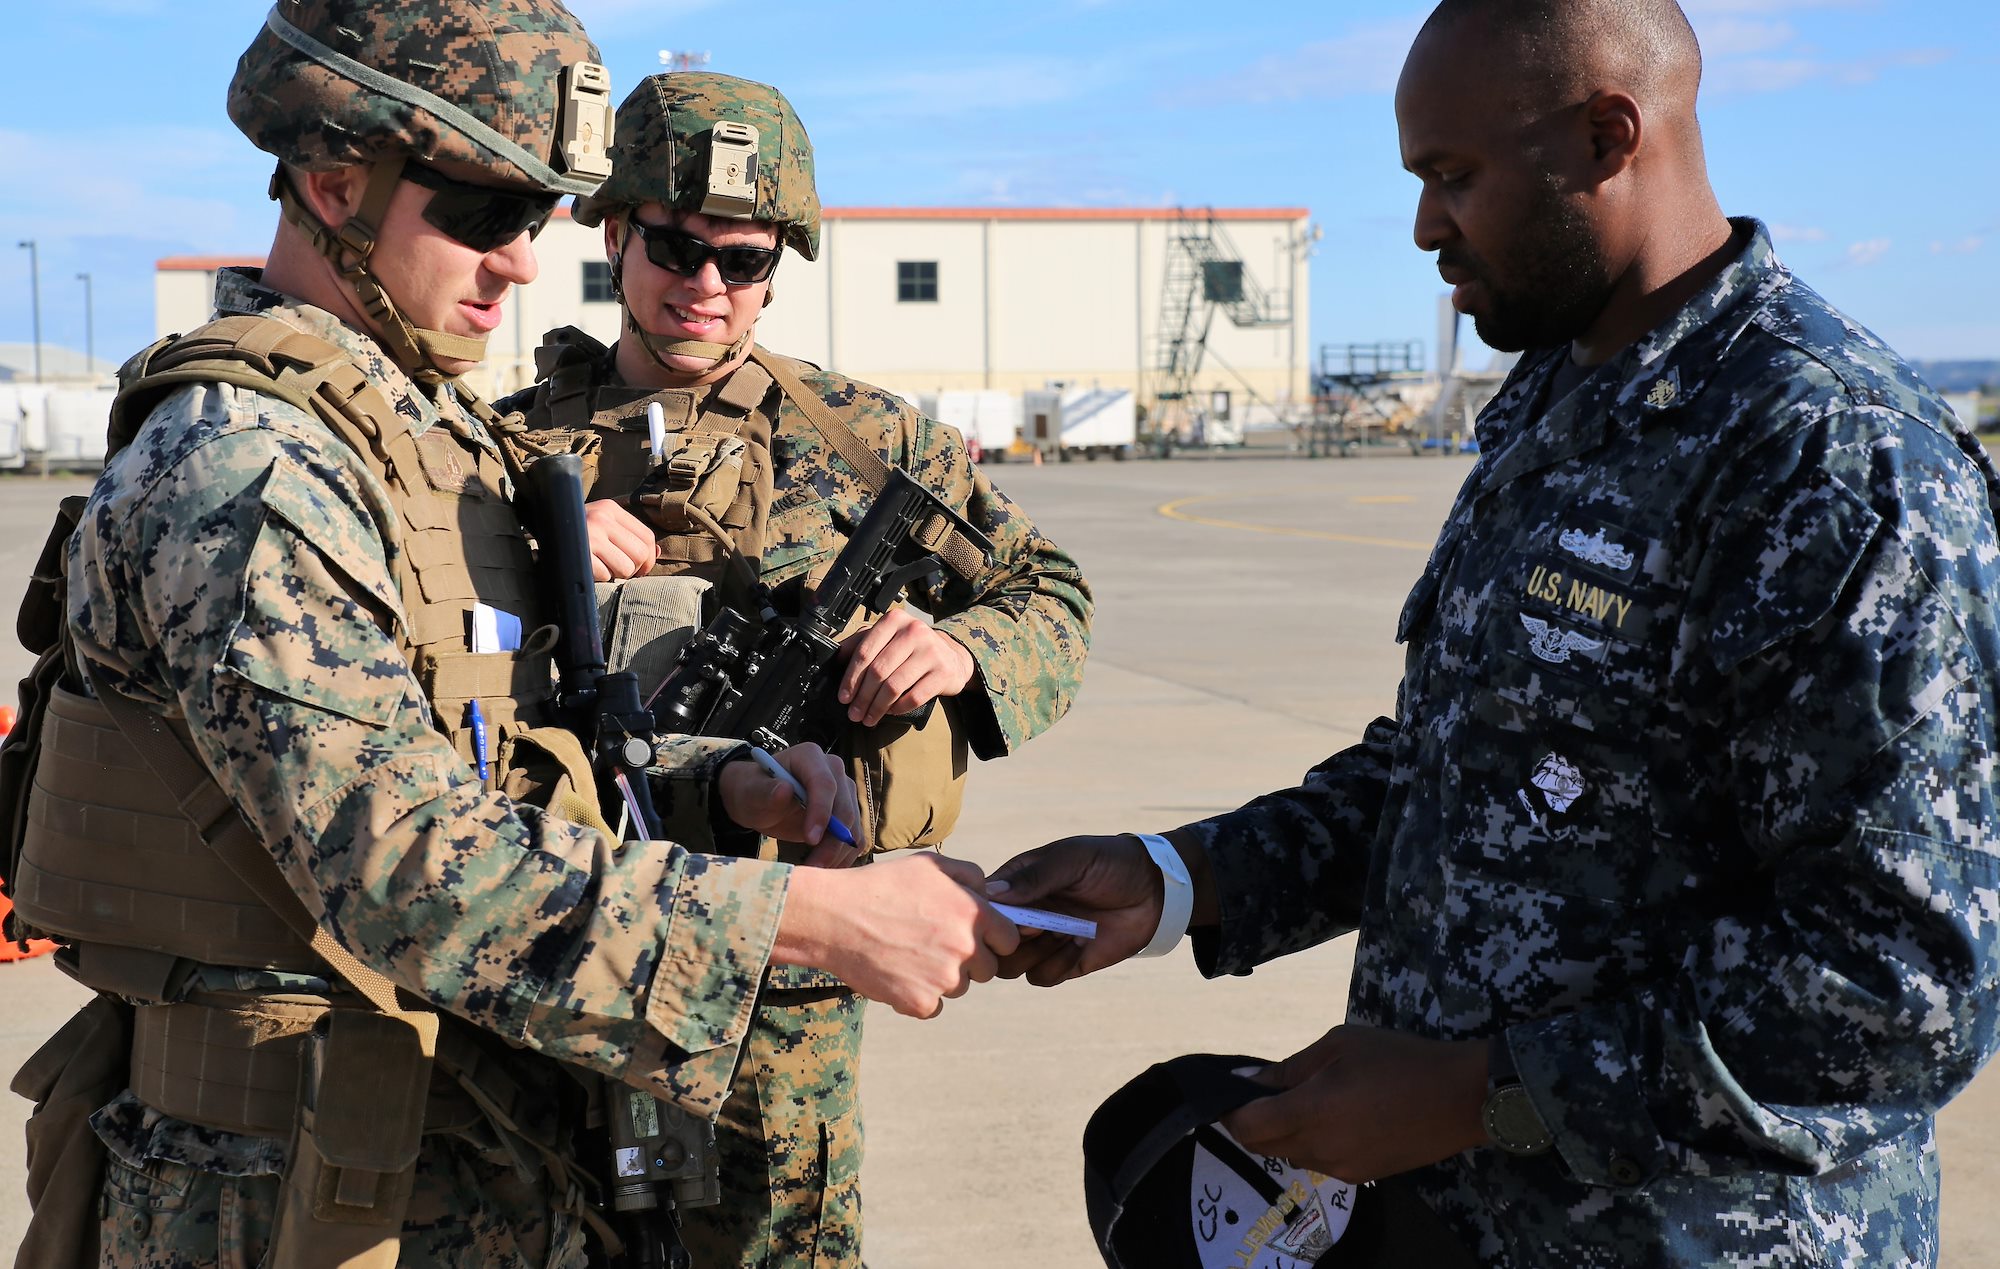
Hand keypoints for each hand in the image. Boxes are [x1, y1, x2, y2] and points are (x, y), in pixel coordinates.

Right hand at [583, 498, 655, 581]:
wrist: (538, 539)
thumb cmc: (575, 534)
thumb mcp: (601, 524)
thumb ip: (629, 535)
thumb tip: (657, 551)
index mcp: (610, 508)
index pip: (647, 536)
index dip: (649, 558)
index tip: (640, 568)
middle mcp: (601, 519)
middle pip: (640, 553)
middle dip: (633, 568)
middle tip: (618, 568)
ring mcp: (590, 536)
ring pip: (626, 568)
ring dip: (616, 574)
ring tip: (602, 566)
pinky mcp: (581, 556)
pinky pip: (606, 576)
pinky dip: (600, 578)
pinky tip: (590, 568)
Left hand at [716, 743, 861, 865]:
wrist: (759, 801)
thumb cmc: (753, 792)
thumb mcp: (751, 792)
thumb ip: (765, 791)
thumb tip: (785, 791)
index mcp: (810, 757)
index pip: (825, 784)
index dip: (821, 812)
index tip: (809, 839)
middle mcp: (834, 771)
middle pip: (845, 809)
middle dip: (831, 842)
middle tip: (811, 867)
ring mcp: (844, 793)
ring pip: (853, 827)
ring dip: (837, 854)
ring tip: (813, 871)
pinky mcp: (848, 814)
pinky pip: (854, 839)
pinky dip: (842, 856)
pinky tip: (823, 868)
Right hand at [775, 852, 1020, 1018]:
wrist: (835, 918)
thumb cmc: (882, 886)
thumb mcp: (930, 865)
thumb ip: (971, 876)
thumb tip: (993, 894)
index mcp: (974, 913)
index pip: (1010, 939)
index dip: (994, 938)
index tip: (975, 936)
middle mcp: (965, 948)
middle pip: (988, 969)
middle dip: (970, 961)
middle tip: (936, 945)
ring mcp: (944, 979)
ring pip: (960, 988)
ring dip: (943, 978)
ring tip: (910, 954)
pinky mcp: (920, 1002)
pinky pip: (934, 1007)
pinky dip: (919, 996)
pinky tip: (898, 972)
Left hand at [836, 606, 975, 725]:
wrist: (951, 657)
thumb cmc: (912, 648)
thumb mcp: (886, 637)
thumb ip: (861, 643)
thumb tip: (837, 658)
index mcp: (895, 620)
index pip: (865, 651)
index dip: (851, 678)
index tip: (844, 697)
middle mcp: (914, 631)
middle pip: (878, 671)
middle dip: (862, 697)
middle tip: (854, 713)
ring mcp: (931, 651)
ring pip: (894, 686)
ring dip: (877, 707)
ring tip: (869, 718)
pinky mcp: (943, 672)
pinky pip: (914, 697)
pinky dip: (898, 708)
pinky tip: (890, 711)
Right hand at [986, 835, 1164, 984]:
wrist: (1156, 890)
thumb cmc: (1111, 863)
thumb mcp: (1073, 859)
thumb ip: (1035, 876)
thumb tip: (992, 893)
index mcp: (1020, 884)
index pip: (984, 906)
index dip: (992, 916)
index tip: (1021, 911)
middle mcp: (1026, 915)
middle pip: (992, 943)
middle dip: (1012, 940)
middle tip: (1042, 926)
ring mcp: (1044, 941)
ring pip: (1011, 965)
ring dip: (1033, 954)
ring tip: (1066, 934)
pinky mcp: (1064, 963)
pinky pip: (1040, 977)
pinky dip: (1055, 967)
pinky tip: (1080, 946)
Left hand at [1219, 1025, 1489, 1182]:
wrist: (1460, 1098)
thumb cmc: (1398, 1059)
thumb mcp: (1339, 1045)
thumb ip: (1289, 1068)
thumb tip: (1248, 1081)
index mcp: (1311, 1112)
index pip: (1247, 1127)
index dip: (1230, 1111)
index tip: (1232, 1093)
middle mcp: (1320, 1148)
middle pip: (1263, 1146)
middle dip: (1253, 1122)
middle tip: (1266, 1093)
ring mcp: (1341, 1168)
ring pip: (1291, 1155)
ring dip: (1284, 1134)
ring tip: (1306, 1101)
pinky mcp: (1361, 1177)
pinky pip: (1319, 1162)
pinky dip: (1312, 1143)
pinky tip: (1335, 1117)